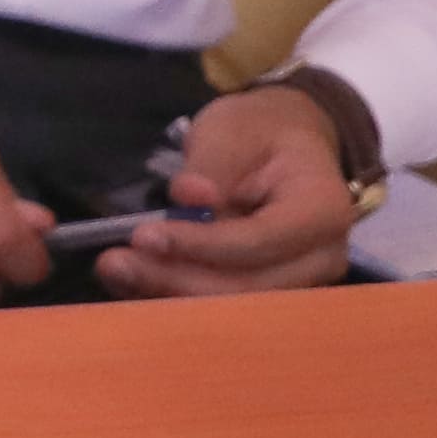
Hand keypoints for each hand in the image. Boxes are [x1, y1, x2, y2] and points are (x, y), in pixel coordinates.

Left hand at [99, 84, 356, 298]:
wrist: (282, 145)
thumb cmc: (258, 133)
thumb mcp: (231, 130)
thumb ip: (211, 164)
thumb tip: (190, 197)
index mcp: (323, 208)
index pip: (260, 241)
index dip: (201, 245)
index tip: (145, 236)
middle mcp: (322, 256)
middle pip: (248, 287)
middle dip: (176, 278)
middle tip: (113, 262)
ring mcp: (301, 281)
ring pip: (234, 307)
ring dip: (169, 293)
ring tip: (115, 269)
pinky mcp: (271, 294)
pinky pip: (224, 305)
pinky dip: (175, 295)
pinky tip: (132, 279)